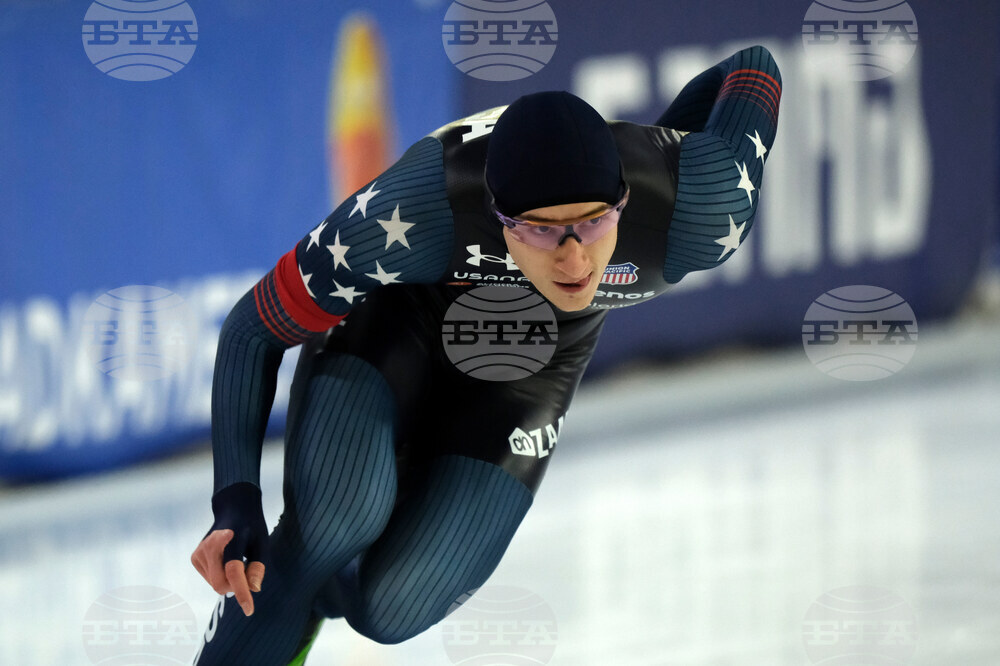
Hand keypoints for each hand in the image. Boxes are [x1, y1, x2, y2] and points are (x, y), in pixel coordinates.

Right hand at [190, 482, 268, 615]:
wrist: (233, 510)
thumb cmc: (251, 528)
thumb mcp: (262, 543)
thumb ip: (258, 566)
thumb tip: (254, 589)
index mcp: (231, 540)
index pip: (234, 571)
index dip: (242, 592)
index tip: (249, 610)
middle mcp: (210, 545)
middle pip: (221, 584)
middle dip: (235, 586)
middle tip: (247, 570)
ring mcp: (199, 552)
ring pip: (215, 584)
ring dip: (228, 579)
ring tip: (236, 558)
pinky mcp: (194, 557)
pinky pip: (210, 579)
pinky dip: (220, 575)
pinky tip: (225, 559)